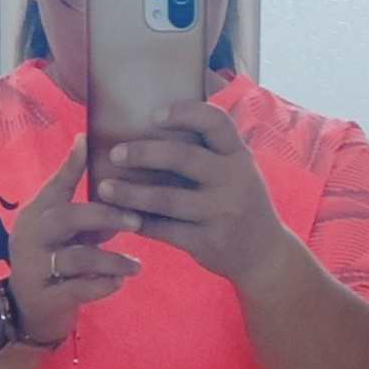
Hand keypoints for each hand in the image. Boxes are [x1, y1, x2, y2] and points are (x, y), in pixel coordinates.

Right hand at [5, 135, 144, 344]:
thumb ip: (87, 217)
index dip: (71, 164)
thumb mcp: (64, 235)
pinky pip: (80, 289)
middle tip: (135, 220)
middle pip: (66, 217)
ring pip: (78, 258)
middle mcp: (32, 237)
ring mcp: (36, 268)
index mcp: (37, 215)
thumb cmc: (54, 264)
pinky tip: (120, 282)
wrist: (28, 313)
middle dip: (103, 216)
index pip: (55, 185)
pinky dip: (104, 285)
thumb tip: (122, 193)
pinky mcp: (47, 298)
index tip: (88, 141)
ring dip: (112, 260)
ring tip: (136, 265)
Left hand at [94, 100, 295, 286]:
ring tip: (104, 188)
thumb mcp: (238, 171)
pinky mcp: (208, 242)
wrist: (264, 254)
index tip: (154, 115)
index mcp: (239, 156)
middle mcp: (234, 181)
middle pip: (184, 158)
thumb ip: (210, 151)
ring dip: (131, 193)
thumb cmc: (240, 203)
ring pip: (168, 198)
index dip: (184, 114)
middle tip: (115, 153)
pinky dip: (141, 223)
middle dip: (144, 154)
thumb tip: (156, 123)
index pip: (215, 123)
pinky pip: (166, 230)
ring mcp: (222, 213)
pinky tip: (122, 217)